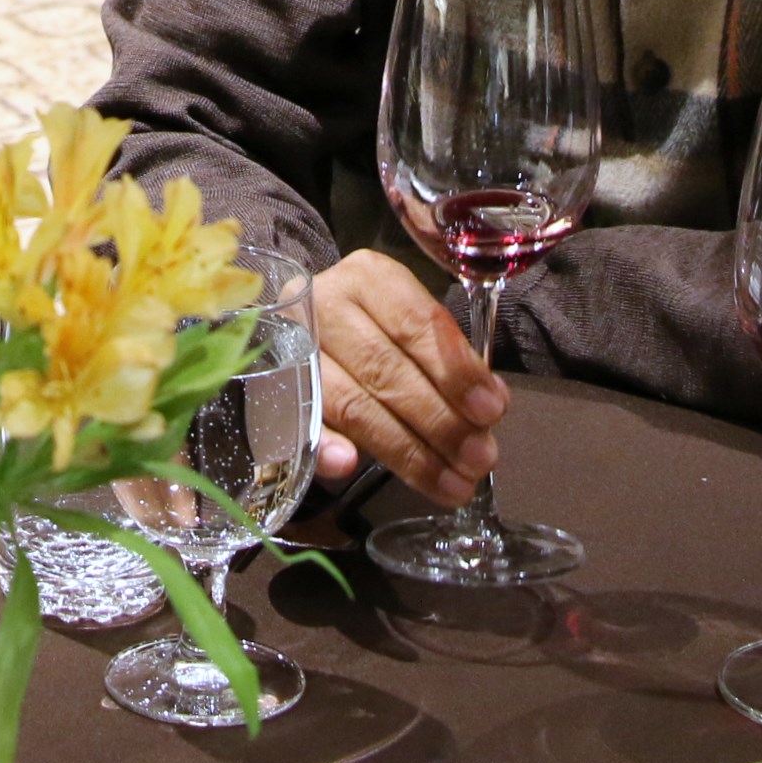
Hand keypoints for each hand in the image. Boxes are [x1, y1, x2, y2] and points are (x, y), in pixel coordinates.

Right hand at [310, 249, 508, 507]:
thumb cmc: (374, 329)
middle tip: (478, 459)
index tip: (491, 411)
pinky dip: (325, 446)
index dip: (455, 370)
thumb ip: (446, 358)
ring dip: (405, 450)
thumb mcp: (410, 325)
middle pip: (385, 368)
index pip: (416, 322)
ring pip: (351, 402)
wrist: (304, 326)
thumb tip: (488, 405)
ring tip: (451, 484)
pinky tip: (348, 466)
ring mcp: (292, 348)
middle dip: (439, 421)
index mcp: (369, 278)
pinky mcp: (270, 389)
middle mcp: (325, 304)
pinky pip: (300, 423)